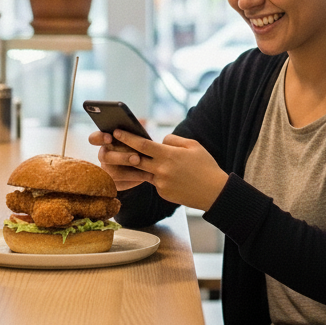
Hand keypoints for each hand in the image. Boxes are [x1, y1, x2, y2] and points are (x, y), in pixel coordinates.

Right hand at [90, 131, 149, 191]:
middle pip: (105, 157)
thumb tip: (142, 121)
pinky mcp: (114, 183)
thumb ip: (138, 129)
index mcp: (105, 141)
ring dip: (130, 171)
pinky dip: (135, 180)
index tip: (109, 137)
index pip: (94, 138)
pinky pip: (121, 184)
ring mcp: (107, 170)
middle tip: (137, 158)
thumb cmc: (140, 145)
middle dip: (121, 157)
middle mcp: (104, 155)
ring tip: (146, 170)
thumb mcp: (139, 136)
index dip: (99, 138)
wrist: (146, 163)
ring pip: (114, 173)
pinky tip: (146, 177)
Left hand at [108, 129, 228, 211]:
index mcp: (168, 155)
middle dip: (123, 151)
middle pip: (136, 159)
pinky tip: (172, 176)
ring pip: (144, 171)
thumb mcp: (193, 145)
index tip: (116, 131)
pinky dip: (158, 176)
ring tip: (135, 158)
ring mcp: (160, 183)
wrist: (214, 192)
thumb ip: (173, 140)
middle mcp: (161, 170)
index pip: (142, 145)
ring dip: (138, 165)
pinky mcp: (163, 193)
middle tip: (111, 143)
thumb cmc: (205, 165)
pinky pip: (155, 181)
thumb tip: (160, 141)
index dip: (128, 138)